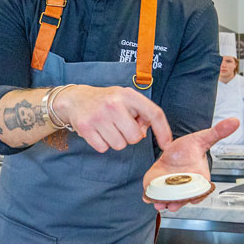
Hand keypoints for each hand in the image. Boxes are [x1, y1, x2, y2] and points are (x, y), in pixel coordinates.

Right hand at [52, 85, 171, 152]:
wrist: (76, 99)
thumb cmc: (106, 101)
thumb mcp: (125, 99)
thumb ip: (140, 113)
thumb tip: (143, 133)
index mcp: (128, 95)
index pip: (154, 114)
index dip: (163, 131)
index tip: (167, 145)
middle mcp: (114, 104)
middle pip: (135, 137)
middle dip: (129, 136)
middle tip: (119, 126)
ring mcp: (99, 116)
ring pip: (119, 145)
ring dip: (115, 141)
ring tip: (107, 127)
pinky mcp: (86, 127)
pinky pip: (103, 148)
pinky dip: (102, 144)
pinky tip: (98, 131)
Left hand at [142, 118, 239, 211]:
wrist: (172, 150)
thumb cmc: (189, 148)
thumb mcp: (202, 138)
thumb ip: (218, 132)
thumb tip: (234, 121)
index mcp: (199, 179)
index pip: (200, 191)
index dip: (197, 196)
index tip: (193, 199)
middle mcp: (185, 186)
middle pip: (182, 198)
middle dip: (177, 202)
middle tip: (172, 204)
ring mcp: (170, 188)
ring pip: (167, 199)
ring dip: (163, 202)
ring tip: (159, 204)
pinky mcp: (157, 186)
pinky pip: (154, 194)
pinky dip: (150, 197)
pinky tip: (147, 197)